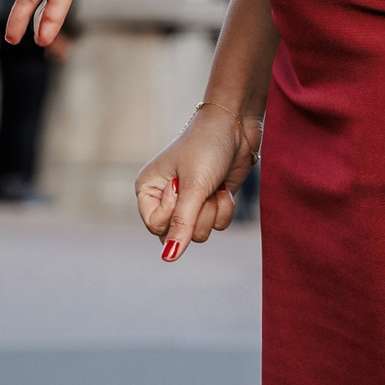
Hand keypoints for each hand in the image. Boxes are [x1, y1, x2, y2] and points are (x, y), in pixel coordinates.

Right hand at [134, 103, 259, 260]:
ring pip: (199, 233)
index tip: (182, 190)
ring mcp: (188, 201)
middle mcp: (164, 198)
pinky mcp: (209, 203)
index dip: (174, 216)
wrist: (236, 126)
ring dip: (213, 211)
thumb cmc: (207, 148)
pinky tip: (224, 187)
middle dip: (197, 215)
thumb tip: (169, 258)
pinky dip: (224, 208)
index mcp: (147, 189)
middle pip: (178, 234)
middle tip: (202, 189)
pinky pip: (217, 225)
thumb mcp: (193, 187)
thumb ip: (181, 223)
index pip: (156, 227)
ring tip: (214, 186)